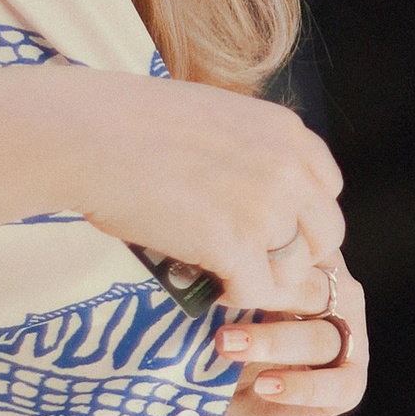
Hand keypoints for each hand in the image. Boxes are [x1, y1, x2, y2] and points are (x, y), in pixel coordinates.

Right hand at [64, 72, 344, 314]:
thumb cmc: (131, 122)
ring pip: (295, 271)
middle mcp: (289, 170)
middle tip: (254, 263)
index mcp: (288, 133)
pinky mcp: (235, 247)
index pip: (327, 190)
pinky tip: (210, 288)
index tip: (272, 230)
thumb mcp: (217, 118)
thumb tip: (255, 188)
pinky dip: (236, 297)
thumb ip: (251, 151)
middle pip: (324, 235)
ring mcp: (266, 209)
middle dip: (293, 255)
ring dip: (264, 280)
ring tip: (228, 277)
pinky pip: (258, 292)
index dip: (301, 216)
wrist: (87, 135)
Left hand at [214, 257, 369, 415]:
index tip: (221, 265)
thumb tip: (194, 266)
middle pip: (313, 291)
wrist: (215, 396)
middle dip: (266, 297)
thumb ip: (218, 282)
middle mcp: (337, 296)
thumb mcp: (214, 302)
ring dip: (272, 342)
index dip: (266, 258)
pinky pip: (340, 386)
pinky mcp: (349, 383)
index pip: (304, 252)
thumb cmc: (216, 335)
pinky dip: (302, 387)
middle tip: (220, 303)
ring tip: (227, 345)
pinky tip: (264, 385)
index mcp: (311, 264)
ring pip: (320, 338)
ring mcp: (348, 340)